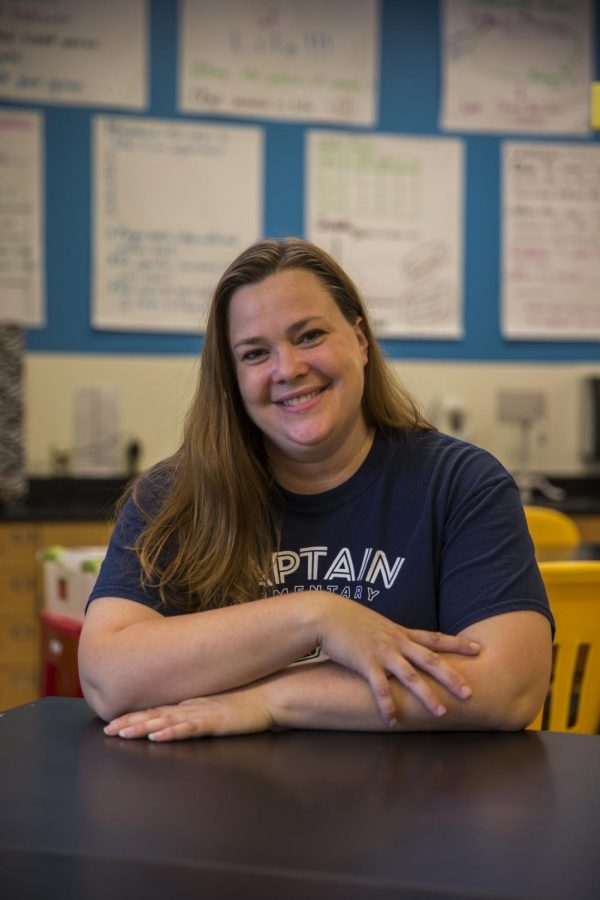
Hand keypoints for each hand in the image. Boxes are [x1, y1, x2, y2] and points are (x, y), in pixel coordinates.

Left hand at [102, 684, 273, 741]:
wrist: (271, 694)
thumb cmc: (247, 702)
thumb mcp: (217, 706)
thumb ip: (199, 710)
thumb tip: (182, 718)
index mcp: (190, 705)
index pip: (156, 710)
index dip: (133, 717)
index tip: (112, 724)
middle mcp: (192, 707)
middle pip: (155, 715)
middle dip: (129, 723)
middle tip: (107, 731)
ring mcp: (202, 713)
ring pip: (166, 721)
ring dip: (143, 727)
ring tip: (122, 733)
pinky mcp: (216, 722)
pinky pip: (190, 728)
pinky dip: (172, 732)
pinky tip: (157, 736)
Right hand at [311, 593, 479, 726]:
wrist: (326, 614)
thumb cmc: (349, 620)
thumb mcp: (377, 625)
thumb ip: (392, 637)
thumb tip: (403, 648)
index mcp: (401, 633)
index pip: (435, 638)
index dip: (458, 644)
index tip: (479, 649)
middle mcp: (396, 642)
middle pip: (430, 660)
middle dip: (452, 677)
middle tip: (470, 693)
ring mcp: (382, 652)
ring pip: (410, 675)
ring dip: (427, 695)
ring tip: (441, 713)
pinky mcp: (365, 662)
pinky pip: (379, 687)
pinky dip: (387, 704)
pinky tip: (393, 720)